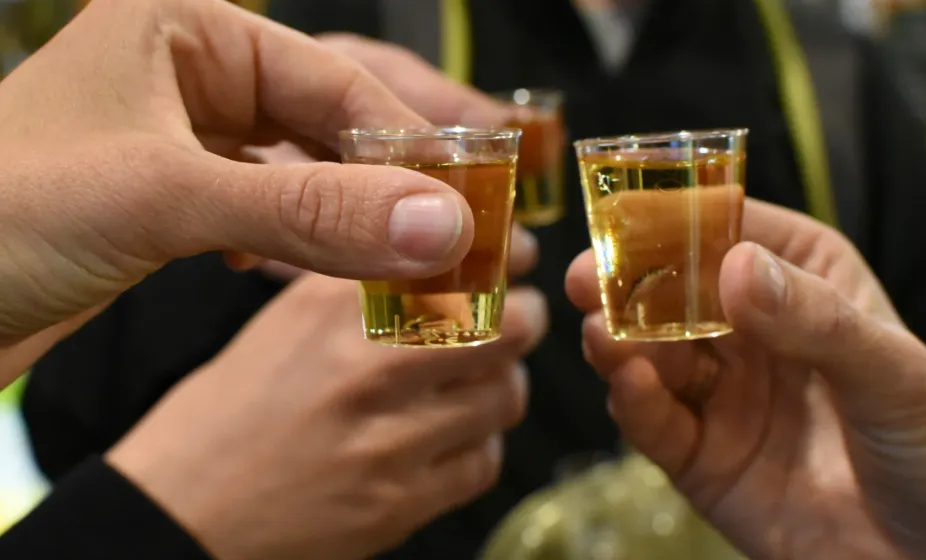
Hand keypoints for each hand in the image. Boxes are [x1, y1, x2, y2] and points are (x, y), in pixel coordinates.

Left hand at [0, 0, 476, 348]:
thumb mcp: (163, 199)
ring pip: (303, 171)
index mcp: (187, 26)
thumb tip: (439, 225)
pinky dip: (299, 243)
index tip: (468, 210)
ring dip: (350, 222)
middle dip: (387, 187)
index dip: (411, 148)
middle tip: (450, 241)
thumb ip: (309, 211)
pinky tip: (304, 271)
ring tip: (401, 267)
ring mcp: (183, 135)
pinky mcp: (173, 197)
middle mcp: (191, 70)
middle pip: (329, 123)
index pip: (337, 81)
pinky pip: (268, 209)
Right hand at [107, 273, 547, 559]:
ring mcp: (391, 440)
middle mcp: (369, 366)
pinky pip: (484, 461)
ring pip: (504, 395)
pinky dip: (478, 445)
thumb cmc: (224, 419)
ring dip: (499, 385)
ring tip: (475, 383)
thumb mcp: (280, 325)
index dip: (501, 256)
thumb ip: (359, 292)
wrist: (178, 516)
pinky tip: (449, 439)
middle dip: (518, 319)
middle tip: (511, 319)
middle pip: (505, 326)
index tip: (510, 256)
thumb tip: (436, 261)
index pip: (456, 260)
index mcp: (333, 308)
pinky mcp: (402, 503)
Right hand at [566, 199, 925, 559]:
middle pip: (676, 291)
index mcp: (808, 280)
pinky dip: (635, 404)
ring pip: (655, 354)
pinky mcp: (703, 460)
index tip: (627, 215)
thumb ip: (818, 322)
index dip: (678, 218)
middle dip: (628, 282)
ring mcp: (725, 395)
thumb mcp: (897, 374)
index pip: (733, 230)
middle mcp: (756, 331)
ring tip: (600, 333)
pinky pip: (657, 425)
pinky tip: (630, 387)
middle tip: (586, 276)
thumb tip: (737, 266)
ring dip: (621, 341)